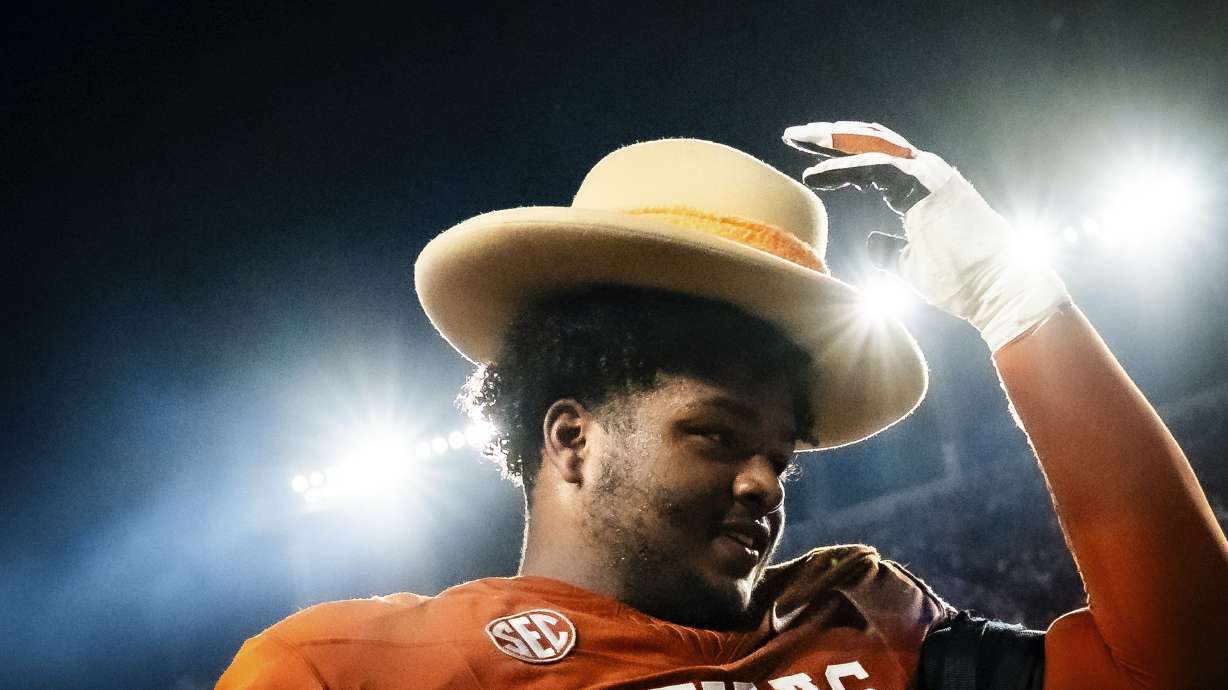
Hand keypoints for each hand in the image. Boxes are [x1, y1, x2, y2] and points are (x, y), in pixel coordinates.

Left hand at [782, 120, 1068, 350]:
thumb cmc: (962, 281)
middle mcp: (925, 174)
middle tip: (794, 135)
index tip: (807, 166)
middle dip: (830, 137)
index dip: (839, 160)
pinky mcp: (928, 185)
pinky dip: (843, 169)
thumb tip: (871, 242)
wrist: (999, 289)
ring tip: (798, 138)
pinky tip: (814, 176)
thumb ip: (889, 249)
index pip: (873, 163)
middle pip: (870, 143)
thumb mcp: (911, 264)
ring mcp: (929, 175)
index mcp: (921, 189)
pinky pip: (876, 168)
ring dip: (832, 140)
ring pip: (871, 144)